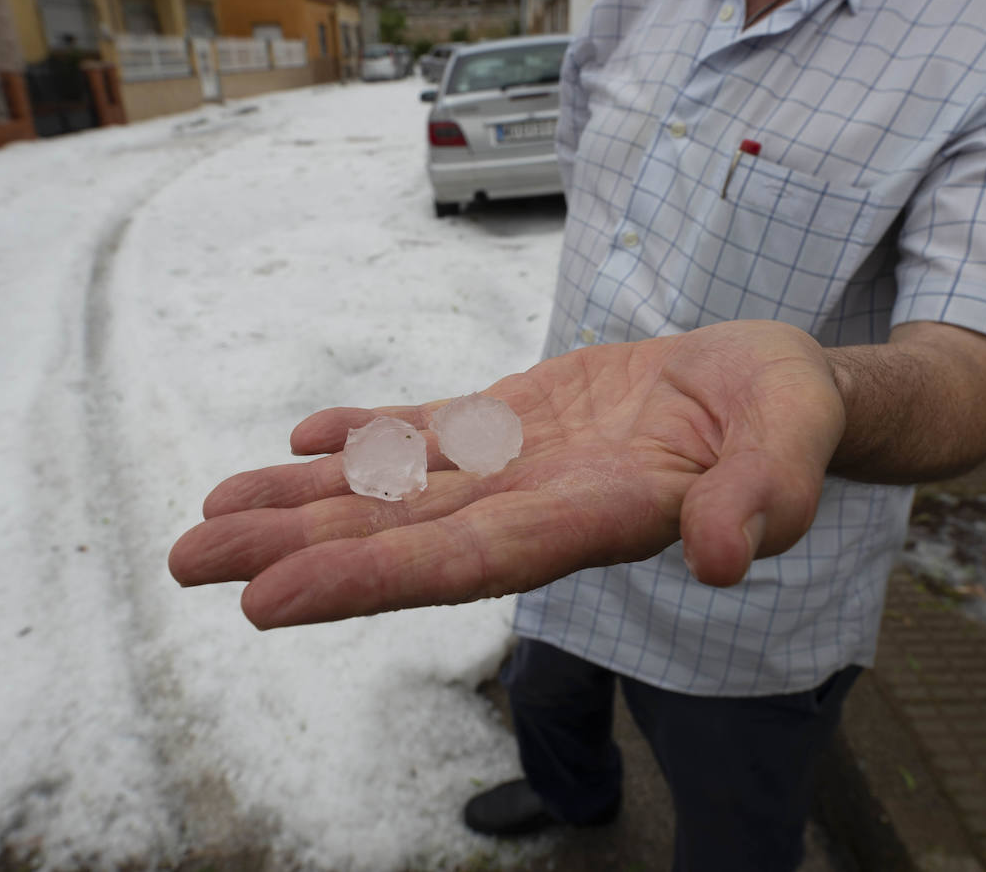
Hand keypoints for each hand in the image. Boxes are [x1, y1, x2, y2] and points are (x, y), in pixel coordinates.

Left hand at [169, 320, 846, 627]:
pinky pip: (429, 431)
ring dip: (303, 501)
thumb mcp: (796, 439)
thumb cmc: (788, 411)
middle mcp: (537, 504)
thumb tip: (720, 555)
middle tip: (189, 559)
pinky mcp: (517, 421)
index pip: (470, 561)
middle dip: (296, 549)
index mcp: (595, 519)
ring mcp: (519, 463)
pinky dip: (365, 435)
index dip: (372, 579)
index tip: (272, 599)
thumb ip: (765, 494)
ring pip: (396, 486)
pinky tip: (303, 438)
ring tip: (212, 512)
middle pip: (401, 534)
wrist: (770, 387)